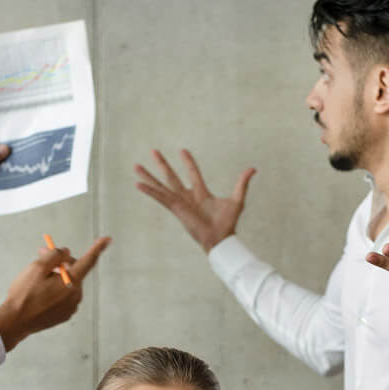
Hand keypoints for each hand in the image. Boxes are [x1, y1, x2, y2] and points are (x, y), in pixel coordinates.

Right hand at [0, 237, 109, 349]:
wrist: (15, 322)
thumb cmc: (24, 295)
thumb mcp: (37, 268)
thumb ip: (55, 255)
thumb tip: (66, 252)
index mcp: (71, 282)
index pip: (88, 261)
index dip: (97, 248)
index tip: (107, 239)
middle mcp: (75, 296)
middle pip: (73, 271)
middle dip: (59, 261)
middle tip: (41, 253)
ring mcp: (71, 307)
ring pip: (67, 284)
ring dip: (56, 276)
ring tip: (37, 278)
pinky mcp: (64, 315)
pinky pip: (63, 297)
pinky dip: (55, 290)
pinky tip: (39, 293)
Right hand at [133, 149, 253, 251]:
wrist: (221, 239)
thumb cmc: (228, 224)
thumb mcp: (237, 199)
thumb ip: (242, 183)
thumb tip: (252, 169)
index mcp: (201, 193)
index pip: (193, 173)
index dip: (188, 162)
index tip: (182, 150)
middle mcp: (187, 197)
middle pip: (172, 177)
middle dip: (162, 164)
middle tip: (154, 151)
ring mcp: (180, 202)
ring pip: (161, 186)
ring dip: (149, 176)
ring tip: (136, 166)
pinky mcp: (176, 208)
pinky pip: (160, 197)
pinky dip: (149, 191)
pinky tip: (138, 184)